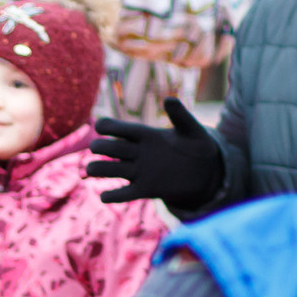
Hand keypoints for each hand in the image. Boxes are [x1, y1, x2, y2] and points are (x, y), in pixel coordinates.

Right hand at [89, 99, 224, 208]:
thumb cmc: (198, 146)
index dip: (107, 126)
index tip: (101, 127)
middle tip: (96, 147)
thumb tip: (169, 100)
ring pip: (110, 169)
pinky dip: (113, 196)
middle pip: (110, 147)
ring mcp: (139, 171)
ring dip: (98, 169)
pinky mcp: (144, 190)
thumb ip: (181, 116)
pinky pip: (124, 194)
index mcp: (145, 135)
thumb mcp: (192, 129)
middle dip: (100, 146)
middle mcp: (137, 152)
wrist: (205, 173)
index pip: (120, 128)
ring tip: (90, 170)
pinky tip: (104, 197)